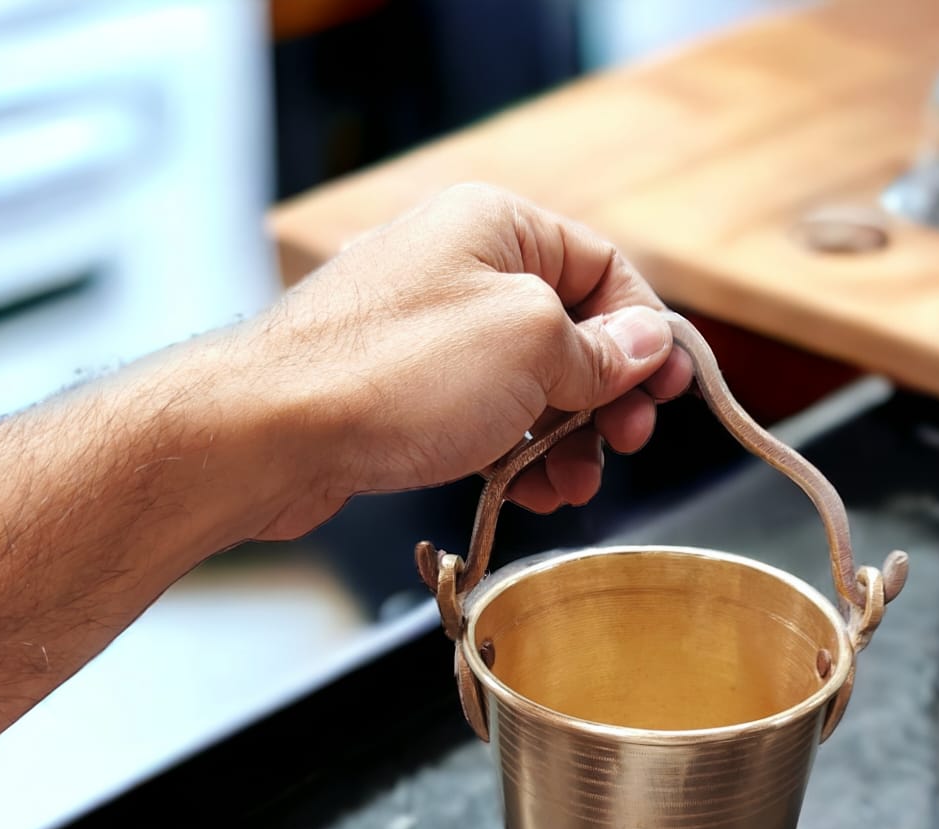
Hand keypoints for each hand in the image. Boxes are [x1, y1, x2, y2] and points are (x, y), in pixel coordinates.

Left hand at [252, 183, 693, 539]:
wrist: (271, 433)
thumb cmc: (393, 371)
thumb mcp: (530, 345)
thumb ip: (601, 348)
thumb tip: (649, 346)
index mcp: (496, 226)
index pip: (604, 268)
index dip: (646, 332)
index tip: (667, 389)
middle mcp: (462, 269)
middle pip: (570, 331)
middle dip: (606, 396)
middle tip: (624, 443)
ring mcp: (431, 333)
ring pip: (529, 384)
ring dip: (565, 440)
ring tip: (574, 486)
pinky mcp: (406, 389)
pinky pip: (485, 415)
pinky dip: (516, 454)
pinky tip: (527, 491)